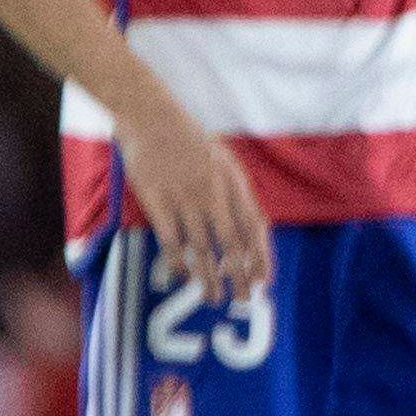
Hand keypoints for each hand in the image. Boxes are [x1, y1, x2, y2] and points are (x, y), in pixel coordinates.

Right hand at [118, 104, 270, 299]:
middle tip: (244, 300)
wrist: (150, 116)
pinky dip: (178, 263)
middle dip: (241, 276)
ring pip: (203, 249)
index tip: (265, 281)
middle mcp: (214, 194)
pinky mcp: (157, 201)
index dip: (261, 257)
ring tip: (215, 299)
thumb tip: (253, 225)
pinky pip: (170, 240)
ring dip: (210, 278)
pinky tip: (183, 279)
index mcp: (235, 183)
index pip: (255, 229)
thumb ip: (237, 192)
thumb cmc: (189, 138)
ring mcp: (185, 198)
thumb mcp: (225, 160)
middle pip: (233, 245)